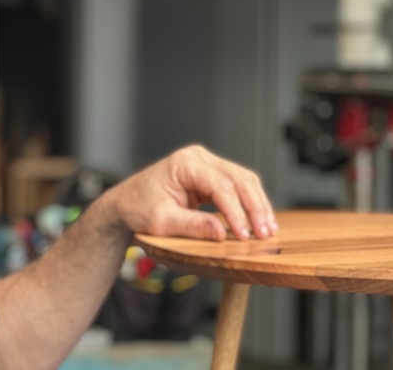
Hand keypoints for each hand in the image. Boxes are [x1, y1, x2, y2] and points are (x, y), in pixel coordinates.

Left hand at [104, 145, 277, 241]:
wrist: (125, 204)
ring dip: (258, 205)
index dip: (236, 211)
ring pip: (243, 181)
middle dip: (255, 207)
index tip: (244, 235)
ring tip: (268, 230)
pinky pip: (237, 187)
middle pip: (239, 179)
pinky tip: (259, 221)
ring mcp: (206, 165)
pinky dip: (249, 204)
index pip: (220, 185)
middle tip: (265, 233)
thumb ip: (192, 226)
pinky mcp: (210, 177)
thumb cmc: (137, 208)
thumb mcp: (161, 221)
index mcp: (184, 163)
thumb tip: (222, 233)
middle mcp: (198, 158)